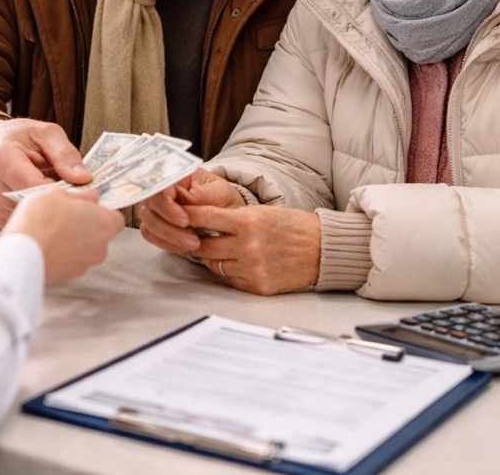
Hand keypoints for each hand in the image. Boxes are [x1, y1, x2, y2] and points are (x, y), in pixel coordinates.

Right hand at [0, 118, 92, 225]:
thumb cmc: (19, 136)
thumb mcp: (46, 134)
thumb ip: (65, 154)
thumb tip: (83, 179)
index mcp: (3, 159)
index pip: (33, 185)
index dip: (61, 192)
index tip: (84, 194)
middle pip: (31, 206)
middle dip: (59, 205)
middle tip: (82, 202)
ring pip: (29, 220)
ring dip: (51, 216)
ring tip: (68, 204)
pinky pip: (24, 224)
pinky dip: (40, 220)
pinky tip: (52, 210)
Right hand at [5, 187, 122, 283]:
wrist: (22, 252)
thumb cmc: (41, 218)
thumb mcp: (59, 194)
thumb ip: (80, 196)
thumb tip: (92, 196)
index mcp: (104, 224)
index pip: (115, 218)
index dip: (102, 211)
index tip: (89, 206)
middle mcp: (100, 247)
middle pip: (100, 235)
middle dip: (87, 226)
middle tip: (66, 216)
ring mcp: (85, 264)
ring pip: (85, 249)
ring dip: (74, 241)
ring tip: (52, 232)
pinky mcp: (69, 276)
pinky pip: (70, 261)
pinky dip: (63, 255)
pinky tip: (47, 245)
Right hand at [136, 168, 242, 253]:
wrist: (227, 214)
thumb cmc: (222, 199)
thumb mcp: (220, 193)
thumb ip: (202, 195)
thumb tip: (183, 199)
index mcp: (175, 174)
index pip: (159, 186)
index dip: (167, 205)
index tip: (185, 221)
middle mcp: (160, 188)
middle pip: (149, 206)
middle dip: (169, 226)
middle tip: (192, 239)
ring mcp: (155, 206)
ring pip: (148, 222)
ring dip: (169, 237)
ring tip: (193, 244)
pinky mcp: (154, 223)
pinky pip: (150, 235)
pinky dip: (166, 244)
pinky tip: (183, 247)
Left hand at [185, 205, 320, 295]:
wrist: (323, 250)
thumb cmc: (293, 227)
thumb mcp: (262, 213)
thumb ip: (233, 219)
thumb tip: (201, 222)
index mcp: (248, 221)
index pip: (204, 217)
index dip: (187, 217)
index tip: (176, 216)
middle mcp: (247, 246)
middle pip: (203, 246)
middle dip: (196, 242)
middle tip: (194, 238)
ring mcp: (252, 268)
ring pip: (214, 266)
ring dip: (213, 259)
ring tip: (223, 251)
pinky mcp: (257, 287)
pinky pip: (230, 280)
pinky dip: (230, 273)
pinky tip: (239, 264)